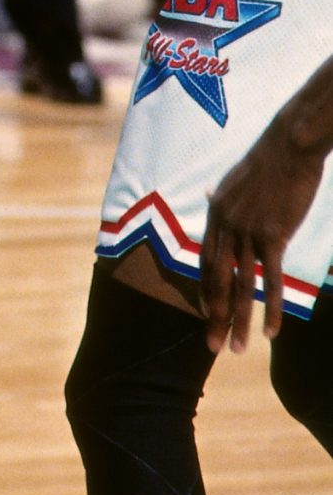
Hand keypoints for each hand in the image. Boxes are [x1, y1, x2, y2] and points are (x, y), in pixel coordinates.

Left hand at [202, 113, 328, 352]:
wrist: (288, 145)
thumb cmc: (266, 161)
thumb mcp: (234, 178)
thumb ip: (220, 196)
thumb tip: (208, 194)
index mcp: (215, 214)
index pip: (205, 263)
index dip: (205, 292)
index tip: (206, 315)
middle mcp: (225, 226)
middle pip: (215, 282)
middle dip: (213, 317)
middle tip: (211, 347)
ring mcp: (248, 232)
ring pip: (241, 287)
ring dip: (238, 321)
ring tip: (236, 348)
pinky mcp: (273, 235)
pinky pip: (270, 280)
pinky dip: (272, 309)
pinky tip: (271, 331)